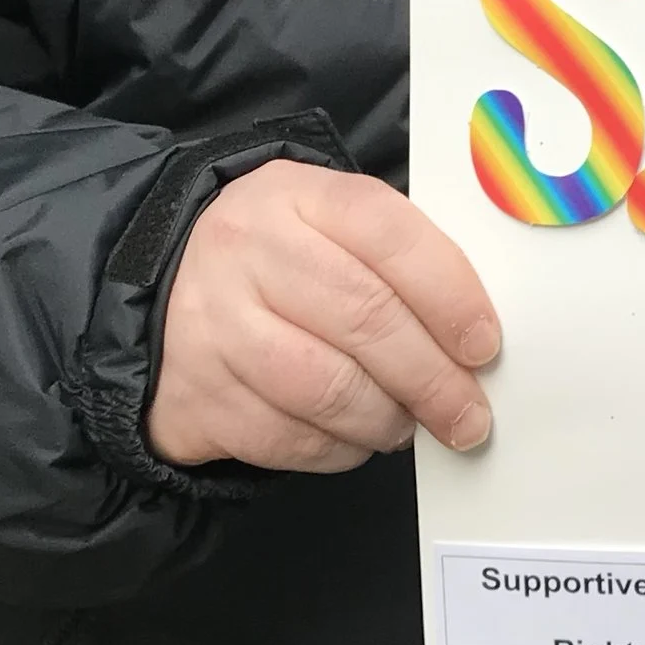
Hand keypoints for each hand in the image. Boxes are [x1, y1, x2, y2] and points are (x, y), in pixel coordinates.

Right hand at [146, 161, 500, 471]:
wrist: (160, 290)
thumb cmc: (274, 260)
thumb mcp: (325, 225)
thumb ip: (395, 261)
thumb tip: (473, 334)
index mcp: (294, 196)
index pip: (387, 233)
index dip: (449, 294)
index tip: (484, 345)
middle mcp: (246, 253)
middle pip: (364, 318)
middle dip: (434, 378)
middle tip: (468, 415)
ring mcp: (212, 326)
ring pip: (328, 388)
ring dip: (388, 419)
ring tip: (410, 424)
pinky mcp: (196, 396)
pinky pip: (289, 439)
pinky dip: (339, 449)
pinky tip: (354, 437)